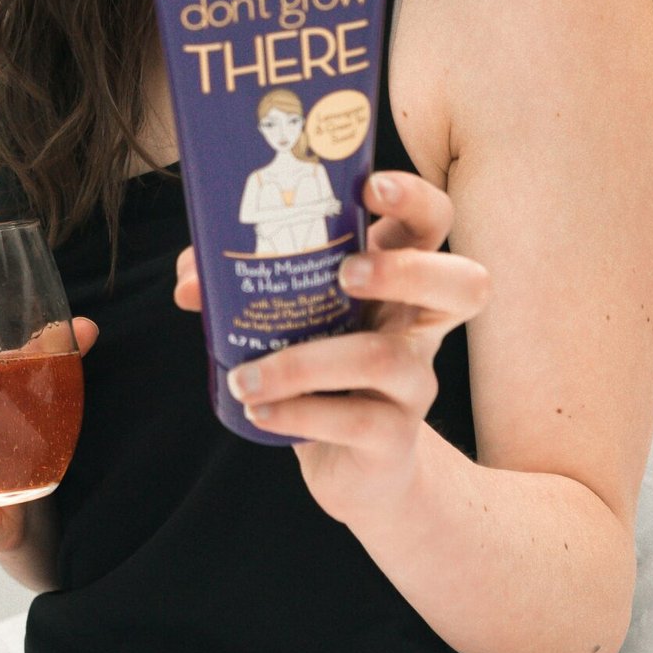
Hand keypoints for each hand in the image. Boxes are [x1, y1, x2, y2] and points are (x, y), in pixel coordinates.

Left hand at [172, 171, 489, 524]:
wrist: (347, 465)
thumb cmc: (316, 370)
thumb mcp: (288, 318)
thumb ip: (238, 286)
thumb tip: (188, 280)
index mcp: (397, 278)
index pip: (433, 222)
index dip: (414, 198)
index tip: (368, 186)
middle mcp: (417, 325)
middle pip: (464, 283)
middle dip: (406, 268)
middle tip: (346, 271)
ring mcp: (414, 382)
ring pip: (384, 358)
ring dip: (303, 363)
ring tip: (245, 376)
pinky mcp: (396, 436)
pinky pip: (358, 420)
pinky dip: (298, 414)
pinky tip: (259, 410)